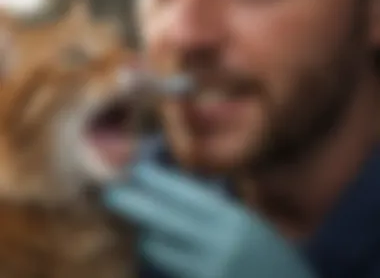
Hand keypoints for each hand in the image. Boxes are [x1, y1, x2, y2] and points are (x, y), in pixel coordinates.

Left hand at [104, 163, 316, 277]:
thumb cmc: (270, 258)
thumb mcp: (248, 225)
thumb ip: (215, 210)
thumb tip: (178, 191)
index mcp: (232, 220)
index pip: (184, 195)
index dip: (154, 181)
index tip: (136, 171)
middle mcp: (217, 244)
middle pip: (160, 221)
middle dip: (131, 205)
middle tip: (111, 194)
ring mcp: (207, 272)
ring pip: (157, 248)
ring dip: (145, 234)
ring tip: (144, 226)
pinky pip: (166, 270)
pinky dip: (158, 257)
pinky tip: (158, 248)